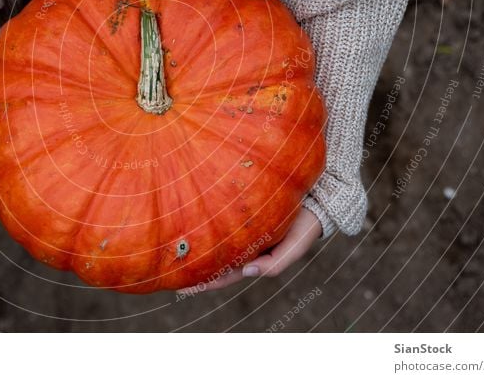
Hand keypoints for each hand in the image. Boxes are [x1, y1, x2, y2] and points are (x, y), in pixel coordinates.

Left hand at [177, 206, 321, 293]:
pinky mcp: (238, 206)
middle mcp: (243, 244)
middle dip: (193, 265)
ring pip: (214, 237)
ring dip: (197, 242)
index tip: (184, 287)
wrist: (316, 196)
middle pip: (214, 258)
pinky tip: (190, 217)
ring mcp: (240, 226)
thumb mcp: (293, 249)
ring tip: (172, 245)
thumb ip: (274, 265)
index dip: (206, 282)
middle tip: (167, 269)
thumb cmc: (305, 225)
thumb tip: (246, 271)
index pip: (225, 274)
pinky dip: (206, 220)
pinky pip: (219, 215)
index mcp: (253, 258)